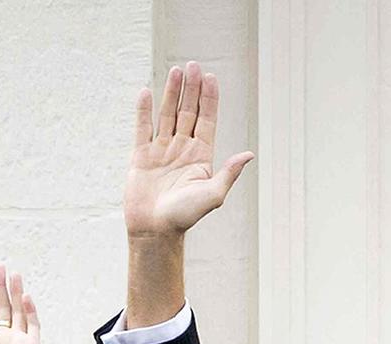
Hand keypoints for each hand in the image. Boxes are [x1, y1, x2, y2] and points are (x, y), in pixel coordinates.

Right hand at [125, 61, 253, 240]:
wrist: (154, 231)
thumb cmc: (184, 217)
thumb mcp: (212, 195)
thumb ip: (228, 173)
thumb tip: (249, 155)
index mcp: (201, 156)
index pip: (207, 120)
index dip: (209, 99)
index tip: (210, 77)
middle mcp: (182, 149)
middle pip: (188, 112)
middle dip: (191, 89)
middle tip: (193, 65)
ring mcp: (161, 151)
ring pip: (167, 115)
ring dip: (171, 93)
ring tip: (175, 71)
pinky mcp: (141, 156)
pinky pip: (142, 128)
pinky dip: (143, 110)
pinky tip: (146, 92)